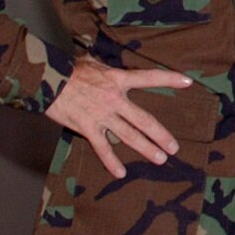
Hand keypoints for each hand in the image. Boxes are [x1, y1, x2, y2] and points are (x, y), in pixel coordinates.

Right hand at [47, 59, 191, 178]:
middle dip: (161, 135)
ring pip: (130, 136)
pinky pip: (102, 148)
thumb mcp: (92, 62)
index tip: (187, 83)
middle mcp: (115, 99)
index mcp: (117, 79)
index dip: (169, 80)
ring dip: (146, 149)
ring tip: (160, 159)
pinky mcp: (87, 127)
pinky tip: (120, 172)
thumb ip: (105, 70)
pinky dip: (111, 162)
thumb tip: (106, 70)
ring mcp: (102, 115)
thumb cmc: (68, 68)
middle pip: (144, 119)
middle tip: (174, 147)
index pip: (149, 78)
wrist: (47, 79)